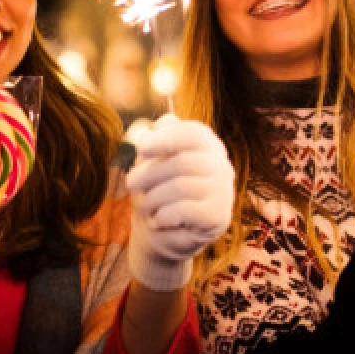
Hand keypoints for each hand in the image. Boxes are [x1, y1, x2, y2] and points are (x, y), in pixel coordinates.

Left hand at [126, 114, 234, 290]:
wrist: (166, 231)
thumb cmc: (159, 189)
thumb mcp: (154, 161)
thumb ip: (159, 140)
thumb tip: (164, 122)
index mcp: (209, 146)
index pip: (193, 134)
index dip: (166, 138)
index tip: (140, 148)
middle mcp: (222, 166)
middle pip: (183, 162)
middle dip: (149, 173)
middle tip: (130, 183)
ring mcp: (224, 192)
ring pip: (181, 187)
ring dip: (153, 198)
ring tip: (143, 205)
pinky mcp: (218, 217)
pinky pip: (185, 211)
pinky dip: (163, 216)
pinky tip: (158, 220)